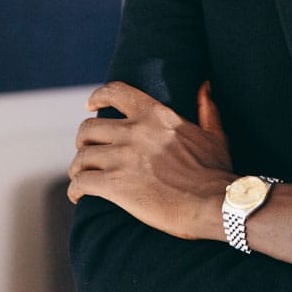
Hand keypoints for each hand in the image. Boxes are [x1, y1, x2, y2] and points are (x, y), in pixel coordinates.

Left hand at [68, 81, 234, 240]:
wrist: (215, 204)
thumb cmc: (216, 173)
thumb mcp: (213, 134)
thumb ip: (206, 109)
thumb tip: (204, 87)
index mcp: (156, 115)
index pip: (116, 92)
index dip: (98, 96)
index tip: (90, 105)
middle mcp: (135, 131)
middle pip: (89, 127)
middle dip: (84, 141)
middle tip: (89, 153)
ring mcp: (123, 158)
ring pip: (81, 157)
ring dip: (78, 168)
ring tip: (82, 178)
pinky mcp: (115, 185)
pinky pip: (81, 182)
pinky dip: (75, 190)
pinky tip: (79, 197)